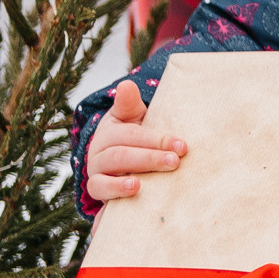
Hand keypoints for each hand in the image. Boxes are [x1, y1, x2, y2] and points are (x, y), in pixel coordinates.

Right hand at [84, 82, 187, 202]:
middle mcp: (99, 150)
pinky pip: (100, 191)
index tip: (182, 146)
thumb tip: (128, 85)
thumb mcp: (132, 117)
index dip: (156, 139)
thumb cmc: (134, 136)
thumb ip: (130, 104)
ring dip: (128, 179)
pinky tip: (132, 192)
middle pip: (122, 155)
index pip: (132, 134)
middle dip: (150, 158)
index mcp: (110, 131)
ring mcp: (97, 171)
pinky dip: (114, 192)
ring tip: (141, 183)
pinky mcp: (98, 190)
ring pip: (109, 174)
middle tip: (175, 161)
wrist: (121, 163)